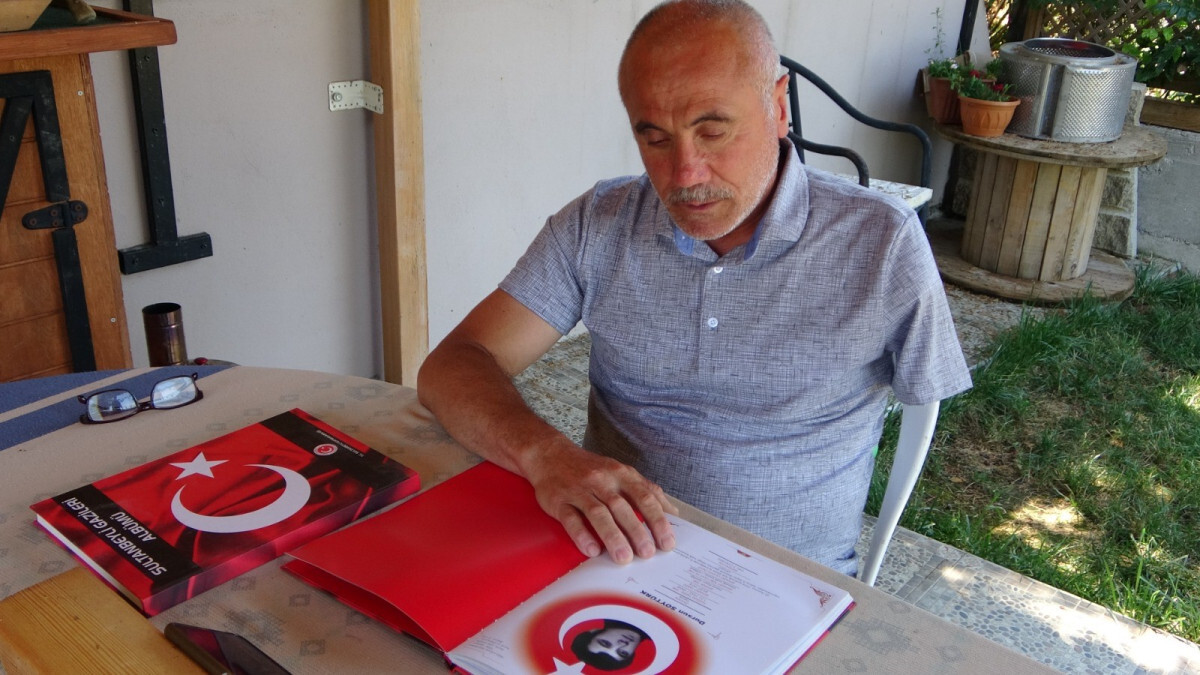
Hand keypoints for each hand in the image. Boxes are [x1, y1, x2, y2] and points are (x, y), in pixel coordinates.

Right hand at [521, 441, 677, 563]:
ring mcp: (578, 490)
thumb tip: (673, 513)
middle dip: (637, 531)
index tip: (667, 542)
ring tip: (623, 557)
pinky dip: (582, 535)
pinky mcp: (558, 500)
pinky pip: (570, 518)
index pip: (644, 497)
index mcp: (620, 474)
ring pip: (598, 513)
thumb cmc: (591, 468)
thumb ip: (647, 490)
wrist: (550, 455)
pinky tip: (592, 550)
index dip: (657, 520)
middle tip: (648, 554)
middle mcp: (601, 480)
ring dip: (612, 536)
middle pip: (622, 507)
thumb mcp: (622, 472)